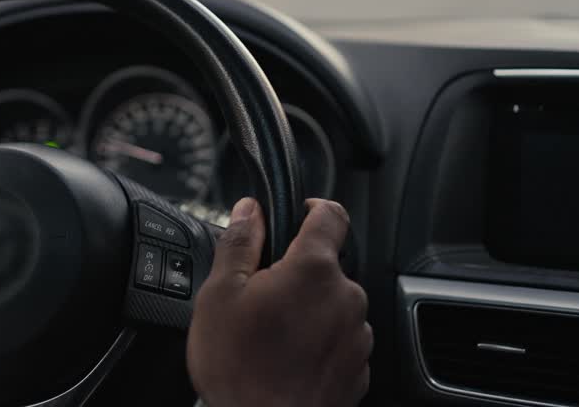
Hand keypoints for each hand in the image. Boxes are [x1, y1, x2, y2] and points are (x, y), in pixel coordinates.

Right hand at [187, 198, 370, 406]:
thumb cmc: (239, 368)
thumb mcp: (220, 295)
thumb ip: (239, 243)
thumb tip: (249, 210)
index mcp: (313, 270)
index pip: (332, 217)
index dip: (313, 208)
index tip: (300, 213)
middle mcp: (346, 299)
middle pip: (326, 267)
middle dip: (297, 274)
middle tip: (261, 298)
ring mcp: (357, 337)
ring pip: (333, 306)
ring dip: (309, 311)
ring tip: (272, 337)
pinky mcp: (358, 370)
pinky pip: (339, 341)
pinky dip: (318, 343)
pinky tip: (287, 360)